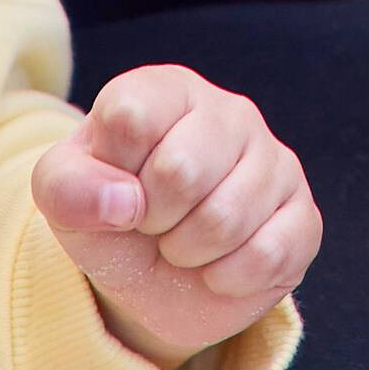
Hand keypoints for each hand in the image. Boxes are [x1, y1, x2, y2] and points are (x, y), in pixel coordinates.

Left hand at [31, 65, 315, 369]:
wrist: (154, 279)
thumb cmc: (110, 216)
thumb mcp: (64, 197)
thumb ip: (67, 186)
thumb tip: (123, 202)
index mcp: (169, 90)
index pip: (131, 117)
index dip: (113, 172)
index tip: (117, 185)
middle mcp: (230, 113)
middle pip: (182, 170)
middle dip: (153, 218)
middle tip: (152, 223)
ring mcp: (275, 162)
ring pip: (226, 219)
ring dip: (187, 253)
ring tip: (183, 243)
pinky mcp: (303, 217)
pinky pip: (267, 254)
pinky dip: (226, 278)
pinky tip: (219, 266)